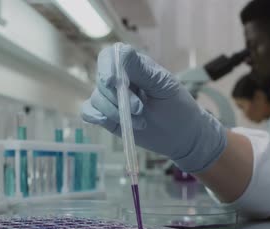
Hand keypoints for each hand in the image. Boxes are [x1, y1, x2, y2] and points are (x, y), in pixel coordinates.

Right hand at [81, 43, 226, 172]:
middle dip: (118, 98)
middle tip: (139, 110)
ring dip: (114, 112)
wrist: (181, 135)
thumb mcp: (164, 86)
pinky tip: (110, 122)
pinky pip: (89, 112)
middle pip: (102, 80)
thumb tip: (122, 52)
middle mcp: (119, 79)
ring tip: (138, 122)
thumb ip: (143, 71)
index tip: (114, 83)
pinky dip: (95, 116)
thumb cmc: (177, 107)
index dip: (108, 68)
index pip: (111, 56)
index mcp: (134, 66)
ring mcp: (112, 99)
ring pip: (97, 98)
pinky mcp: (107, 116)